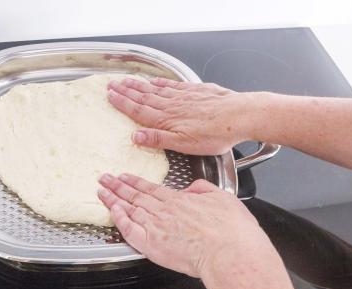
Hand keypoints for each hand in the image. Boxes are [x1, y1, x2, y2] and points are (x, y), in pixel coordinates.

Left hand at [97, 173, 270, 277]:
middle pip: (136, 196)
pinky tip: (111, 212)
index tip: (125, 176)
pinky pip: (129, 229)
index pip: (152, 189)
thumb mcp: (223, 198)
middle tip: (104, 178)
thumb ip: (204, 189)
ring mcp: (157, 226)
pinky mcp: (152, 244)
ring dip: (113, 199)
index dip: (136, 182)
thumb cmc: (232, 232)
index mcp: (181, 201)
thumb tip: (192, 189)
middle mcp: (165, 211)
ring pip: (130, 209)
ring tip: (101, 191)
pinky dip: (118, 219)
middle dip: (118, 186)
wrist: (229, 252)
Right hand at [107, 77, 263, 154]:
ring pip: (155, 89)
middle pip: (143, 96)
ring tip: (126, 80)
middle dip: (126, 91)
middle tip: (112, 84)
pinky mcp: (196, 90)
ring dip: (139, 85)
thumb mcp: (185, 145)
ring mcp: (184, 96)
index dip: (122, 103)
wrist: (241, 116)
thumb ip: (159, 139)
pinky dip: (160, 81)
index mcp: (166, 120)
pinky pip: (172, 84)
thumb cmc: (216, 134)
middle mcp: (172, 105)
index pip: (138, 110)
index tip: (110, 96)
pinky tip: (154, 80)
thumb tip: (136, 136)